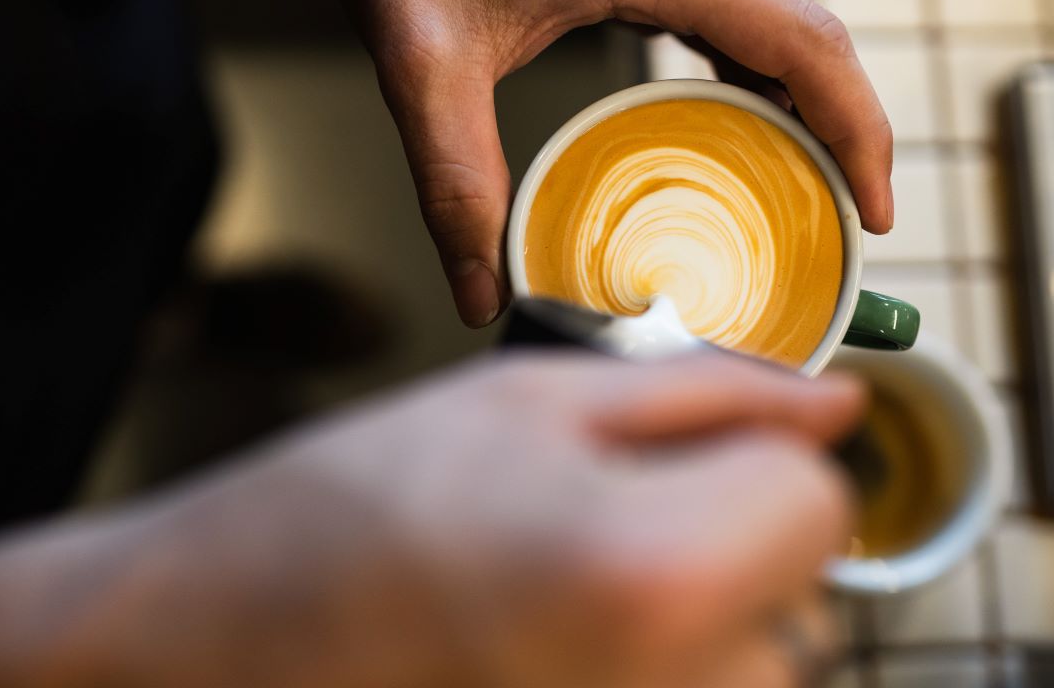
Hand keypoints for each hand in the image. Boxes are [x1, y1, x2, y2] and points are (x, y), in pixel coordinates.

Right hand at [0, 352, 862, 686]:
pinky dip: (658, 662)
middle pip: (797, 592)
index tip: (682, 453)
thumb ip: (709, 392)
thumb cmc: (347, 509)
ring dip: (697, 610)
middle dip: (724, 533)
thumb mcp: (531, 400)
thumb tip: (833, 404)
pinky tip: (559, 643)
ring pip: (760, 663)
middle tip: (588, 520)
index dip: (752, 456)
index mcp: (658, 574)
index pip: (818, 499)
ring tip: (561, 586)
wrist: (220, 640)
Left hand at [326, 0, 893, 325]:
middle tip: (847, 227)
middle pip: (815, 37)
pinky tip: (745, 130)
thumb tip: (480, 290)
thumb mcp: (423, 61)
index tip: (873, 209)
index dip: (859, 129)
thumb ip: (454, 180)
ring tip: (810, 192)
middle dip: (849, 131)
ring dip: (812, 105)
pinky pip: (740, 17)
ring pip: (785, 24)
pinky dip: (763, 80)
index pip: (806, 43)